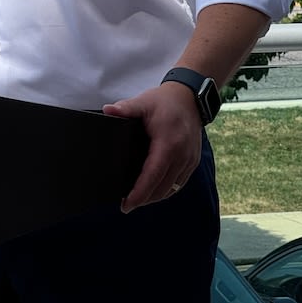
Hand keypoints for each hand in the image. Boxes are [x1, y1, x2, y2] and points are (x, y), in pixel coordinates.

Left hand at [103, 82, 202, 211]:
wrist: (190, 98)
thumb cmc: (165, 101)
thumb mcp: (144, 102)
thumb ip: (126, 108)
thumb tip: (108, 110)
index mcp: (168, 144)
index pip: (152, 176)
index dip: (139, 193)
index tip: (126, 204)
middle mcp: (182, 156)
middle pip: (162, 188)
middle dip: (144, 199)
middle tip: (127, 204)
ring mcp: (189, 160)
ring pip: (172, 189)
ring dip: (155, 196)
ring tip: (138, 199)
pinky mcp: (193, 161)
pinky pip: (179, 183)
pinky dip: (166, 190)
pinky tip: (154, 190)